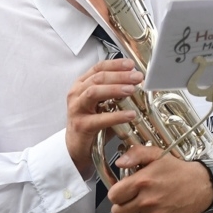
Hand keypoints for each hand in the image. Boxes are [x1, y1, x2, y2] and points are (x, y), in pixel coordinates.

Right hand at [65, 59, 141, 176]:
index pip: (98, 68)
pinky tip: (130, 114)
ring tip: (131, 90)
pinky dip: (116, 116)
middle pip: (98, 78)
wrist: (76, 148)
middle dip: (119, 76)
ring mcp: (77, 109)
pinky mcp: (81, 125)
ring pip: (94, 92)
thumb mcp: (102, 104)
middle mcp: (77, 94)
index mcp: (81, 85)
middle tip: (137, 77)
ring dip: (115, 89)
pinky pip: (100, 119)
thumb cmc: (91, 124)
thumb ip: (114, 92)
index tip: (131, 64)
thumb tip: (136, 82)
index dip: (115, 64)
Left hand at [107, 146, 212, 212]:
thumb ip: (136, 154)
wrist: (202, 185)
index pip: (114, 196)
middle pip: (118, 212)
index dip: (116, 193)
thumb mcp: (157, 155)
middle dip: (122, 205)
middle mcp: (146, 200)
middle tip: (130, 200)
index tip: (122, 191)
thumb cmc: (178, 171)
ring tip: (141, 207)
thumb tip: (119, 163)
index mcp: (142, 182)